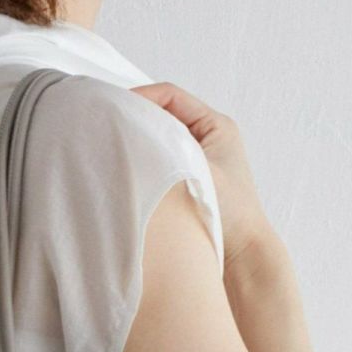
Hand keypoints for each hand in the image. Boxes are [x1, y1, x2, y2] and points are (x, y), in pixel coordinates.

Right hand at [130, 82, 273, 268]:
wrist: (243, 255)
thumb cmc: (232, 216)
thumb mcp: (198, 172)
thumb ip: (166, 150)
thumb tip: (130, 138)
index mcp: (216, 126)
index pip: (170, 96)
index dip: (140, 97)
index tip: (115, 110)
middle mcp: (207, 137)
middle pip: (162, 114)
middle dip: (135, 119)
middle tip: (107, 128)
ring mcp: (197, 158)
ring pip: (159, 138)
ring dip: (139, 141)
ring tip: (115, 149)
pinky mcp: (187, 180)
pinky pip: (160, 160)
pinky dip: (144, 160)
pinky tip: (129, 171)